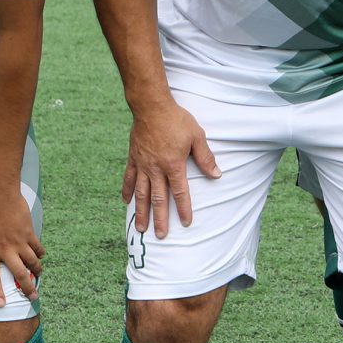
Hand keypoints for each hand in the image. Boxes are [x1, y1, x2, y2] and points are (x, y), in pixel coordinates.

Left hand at [0, 183, 42, 307]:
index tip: (1, 304)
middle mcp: (5, 249)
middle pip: (19, 273)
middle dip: (27, 287)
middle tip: (33, 297)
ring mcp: (19, 241)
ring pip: (32, 261)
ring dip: (36, 270)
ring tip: (39, 276)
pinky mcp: (28, 232)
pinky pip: (37, 246)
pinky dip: (40, 253)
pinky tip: (41, 256)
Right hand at [123, 98, 218, 236]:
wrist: (151, 105)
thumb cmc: (176, 119)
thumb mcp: (196, 136)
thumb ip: (205, 157)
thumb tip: (216, 174)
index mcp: (173, 164)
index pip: (179, 192)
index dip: (183, 208)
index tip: (186, 223)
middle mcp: (156, 168)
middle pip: (158, 198)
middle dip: (160, 219)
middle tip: (161, 236)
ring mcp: (142, 164)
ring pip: (141, 193)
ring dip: (141, 212)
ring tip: (141, 228)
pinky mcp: (133, 158)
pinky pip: (129, 178)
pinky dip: (127, 191)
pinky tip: (126, 203)